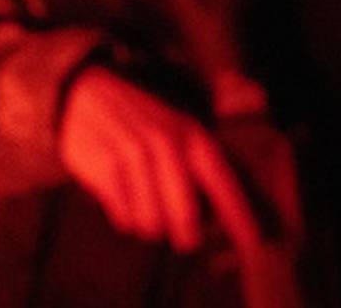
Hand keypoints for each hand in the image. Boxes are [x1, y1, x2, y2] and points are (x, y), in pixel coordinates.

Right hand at [58, 67, 262, 254]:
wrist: (86, 95)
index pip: (223, 183)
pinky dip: (124, 216)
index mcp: (192, 135)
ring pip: (152, 224)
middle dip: (187, 235)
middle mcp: (166, 144)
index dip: (240, 217)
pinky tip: (121, 196)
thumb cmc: (141, 124)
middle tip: (185, 239)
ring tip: (144, 204)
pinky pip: (124, 218)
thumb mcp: (178, 131)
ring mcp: (134, 155)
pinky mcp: (104, 167)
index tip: (255, 244)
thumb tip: (223, 220)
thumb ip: (201, 170)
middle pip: (186, 217)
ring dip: (149, 224)